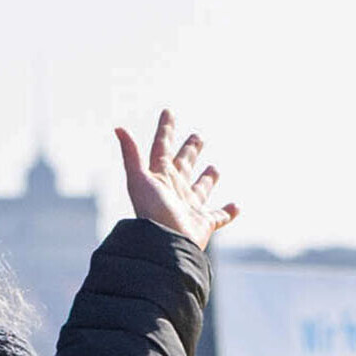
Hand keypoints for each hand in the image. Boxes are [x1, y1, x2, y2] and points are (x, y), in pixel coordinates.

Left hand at [115, 109, 239, 249]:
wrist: (166, 243)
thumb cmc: (152, 211)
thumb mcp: (140, 179)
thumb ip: (131, 154)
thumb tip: (118, 128)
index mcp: (160, 176)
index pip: (162, 147)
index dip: (165, 130)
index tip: (168, 112)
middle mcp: (175, 189)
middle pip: (183, 164)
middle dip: (190, 150)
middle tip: (198, 136)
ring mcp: (190, 206)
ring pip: (200, 188)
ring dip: (207, 178)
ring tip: (214, 167)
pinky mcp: (204, 223)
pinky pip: (219, 216)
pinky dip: (228, 212)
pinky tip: (237, 206)